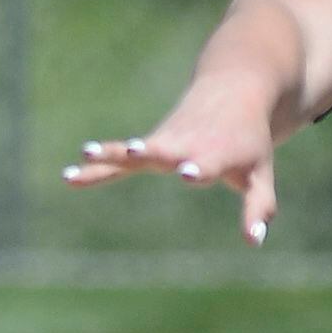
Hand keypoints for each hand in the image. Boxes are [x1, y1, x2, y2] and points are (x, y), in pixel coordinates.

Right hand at [63, 72, 278, 246]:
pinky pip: (120, 160)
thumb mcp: (261, 174)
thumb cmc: (250, 140)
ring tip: (85, 154)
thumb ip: (258, 207)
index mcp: (217, 154)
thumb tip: (253, 242)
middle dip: (150, 153)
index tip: (188, 172)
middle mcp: (186, 146)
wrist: (233, 90)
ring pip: (134, 150)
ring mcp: (164, 144)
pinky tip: (70, 177)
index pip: (206, 164)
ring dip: (111, 152)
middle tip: (134, 150)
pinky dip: (98, 167)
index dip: (198, 168)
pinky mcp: (150, 146)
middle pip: (165, 151)